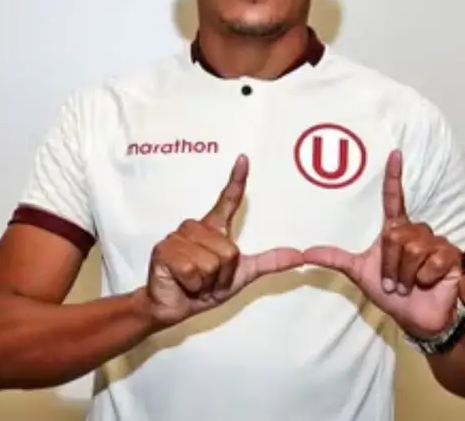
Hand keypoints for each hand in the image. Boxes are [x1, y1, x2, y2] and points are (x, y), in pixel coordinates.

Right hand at [143, 154, 304, 326]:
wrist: (174, 306)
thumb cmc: (204, 288)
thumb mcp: (241, 275)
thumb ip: (269, 262)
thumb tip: (299, 255)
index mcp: (214, 229)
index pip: (228, 200)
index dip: (237, 179)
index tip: (244, 159)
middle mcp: (196, 227)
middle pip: (229, 251)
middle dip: (222, 275)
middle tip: (208, 280)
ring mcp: (178, 236)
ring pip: (212, 263)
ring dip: (207, 282)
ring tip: (194, 282)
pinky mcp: (165, 250)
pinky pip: (193, 270)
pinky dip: (192, 285)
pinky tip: (182, 282)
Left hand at [304, 149, 463, 336]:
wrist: (416, 319)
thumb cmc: (392, 294)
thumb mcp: (359, 274)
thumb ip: (334, 259)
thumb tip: (305, 253)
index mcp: (395, 230)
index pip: (394, 198)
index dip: (393, 176)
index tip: (394, 153)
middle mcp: (416, 231)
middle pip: (396, 236)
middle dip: (390, 265)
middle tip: (393, 283)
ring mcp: (435, 242)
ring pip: (412, 249)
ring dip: (404, 274)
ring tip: (408, 285)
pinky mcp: (451, 256)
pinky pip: (432, 260)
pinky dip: (424, 278)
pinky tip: (427, 283)